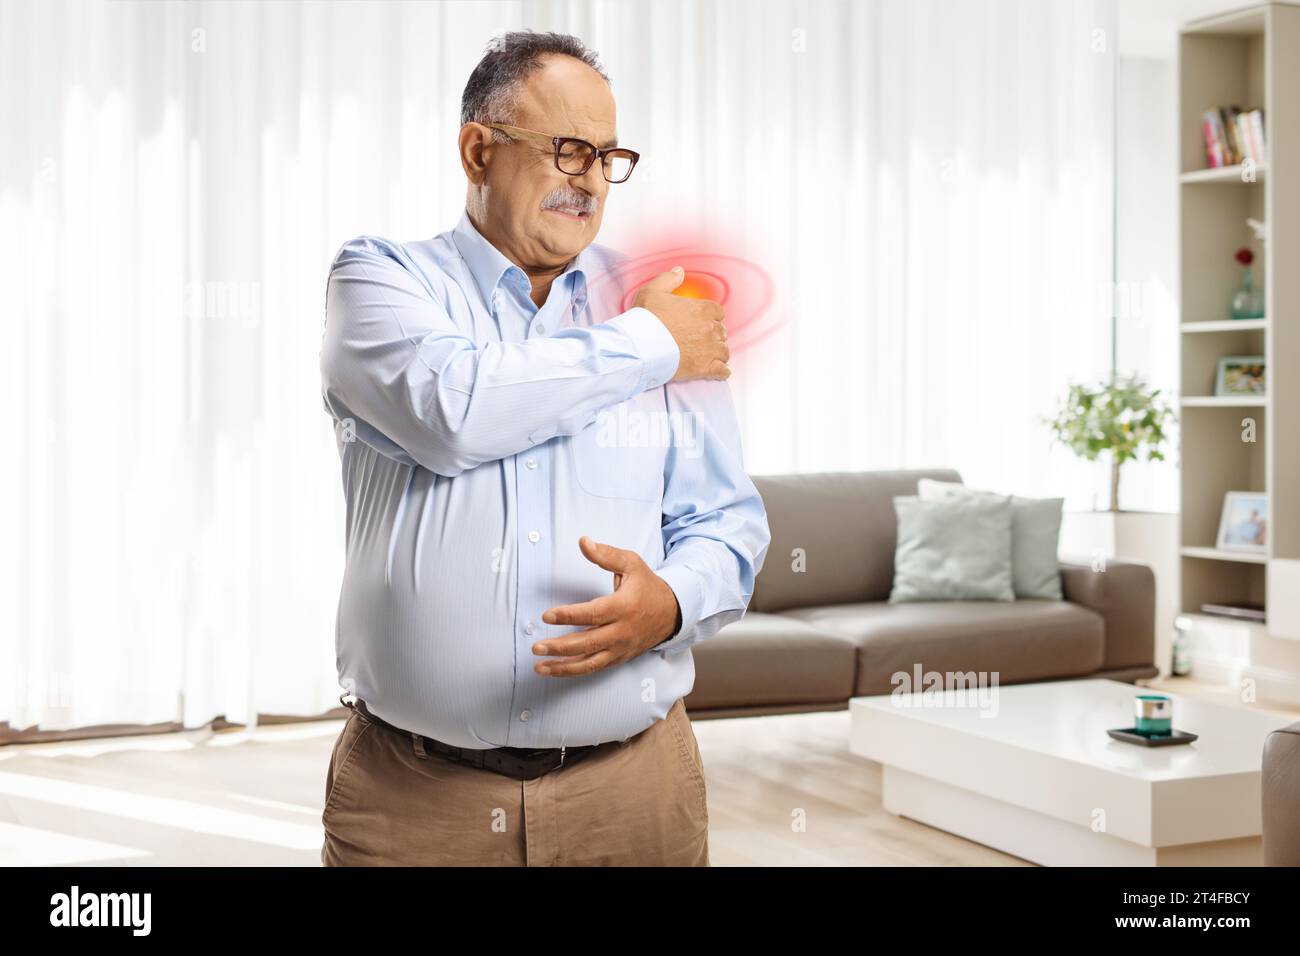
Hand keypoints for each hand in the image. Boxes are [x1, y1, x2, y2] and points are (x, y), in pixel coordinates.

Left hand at [534, 536, 679, 675]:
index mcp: (624, 606)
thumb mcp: (632, 564)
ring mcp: (621, 647)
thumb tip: (583, 542)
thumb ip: (606, 554)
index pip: (593, 614)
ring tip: (540, 666)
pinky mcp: (619, 657)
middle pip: (588, 643)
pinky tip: (556, 670)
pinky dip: (574, 671)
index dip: (569, 615)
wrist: (672, 613)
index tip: (547, 616)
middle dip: (560, 647)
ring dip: (564, 667)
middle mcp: (622, 631)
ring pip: (590, 662)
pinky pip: (595, 668)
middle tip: (537, 647)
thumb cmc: (648, 587)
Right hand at [632, 266, 729, 381]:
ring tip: (706, 356)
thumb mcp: (653, 291)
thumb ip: (669, 279)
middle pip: (721, 332)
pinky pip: (723, 371)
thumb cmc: (646, 319)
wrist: (640, 347)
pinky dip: (721, 371)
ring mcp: (710, 349)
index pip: (718, 312)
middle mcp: (711, 328)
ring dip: (717, 353)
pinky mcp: (705, 368)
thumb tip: (679, 270)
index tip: (700, 323)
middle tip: (699, 340)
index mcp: (703, 308)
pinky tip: (717, 371)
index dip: (710, 318)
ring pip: (724, 351)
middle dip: (712, 336)